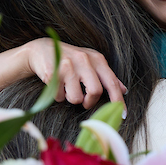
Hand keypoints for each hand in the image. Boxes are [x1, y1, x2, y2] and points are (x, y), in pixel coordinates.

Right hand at [0, 38, 125, 108]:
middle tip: (85, 102)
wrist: (41, 49)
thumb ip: (106, 76)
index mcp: (96, 59)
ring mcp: (67, 66)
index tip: (123, 115)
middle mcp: (83, 60)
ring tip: (66, 88)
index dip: (118, 100)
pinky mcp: (52, 73)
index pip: (111, 82)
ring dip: (71, 98)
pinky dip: (58, 96)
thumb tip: (124, 90)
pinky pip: (59, 97)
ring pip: (76, 98)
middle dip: (90, 102)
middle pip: (95, 92)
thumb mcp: (91, 62)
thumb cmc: (70, 59)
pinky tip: (56, 85)